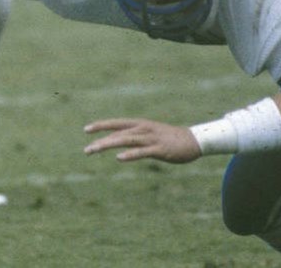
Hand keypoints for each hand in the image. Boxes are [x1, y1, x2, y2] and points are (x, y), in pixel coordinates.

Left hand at [83, 118, 201, 162]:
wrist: (194, 140)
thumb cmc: (169, 138)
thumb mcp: (149, 134)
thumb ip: (133, 137)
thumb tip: (116, 142)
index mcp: (140, 124)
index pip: (116, 123)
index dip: (101, 125)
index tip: (86, 130)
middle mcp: (143, 129)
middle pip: (117, 134)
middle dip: (100, 141)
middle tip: (86, 150)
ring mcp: (151, 139)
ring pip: (125, 141)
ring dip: (108, 145)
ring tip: (94, 150)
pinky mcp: (159, 149)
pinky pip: (142, 152)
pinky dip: (130, 154)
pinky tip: (119, 158)